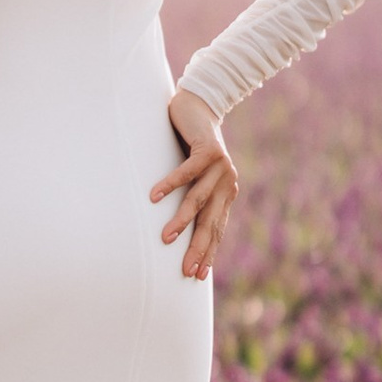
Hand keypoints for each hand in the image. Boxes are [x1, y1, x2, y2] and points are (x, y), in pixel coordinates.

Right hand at [151, 90, 238, 280]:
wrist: (199, 106)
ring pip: (198, 200)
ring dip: (181, 220)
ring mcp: (221, 166)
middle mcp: (227, 182)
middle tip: (185, 269)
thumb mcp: (195, 176)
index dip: (208, 252)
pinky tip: (154, 197)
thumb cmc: (190, 144)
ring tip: (165, 238)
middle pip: (210, 221)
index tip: (196, 275)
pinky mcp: (209, 150)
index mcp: (226, 192)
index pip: (216, 229)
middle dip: (198, 248)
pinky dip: (169, 185)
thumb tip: (178, 227)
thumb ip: (194, 197)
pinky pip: (187, 172)